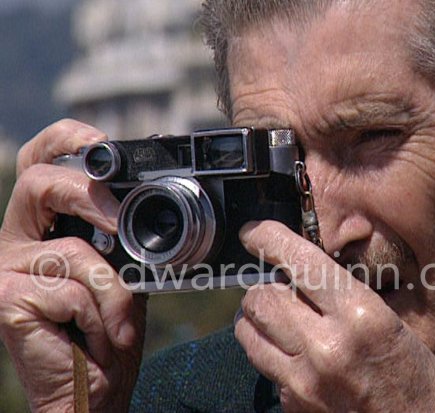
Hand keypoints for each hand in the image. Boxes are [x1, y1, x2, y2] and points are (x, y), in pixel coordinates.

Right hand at [0, 119, 146, 411]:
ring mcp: (6, 269)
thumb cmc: (105, 331)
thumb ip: (120, 238)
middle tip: (119, 224)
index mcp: (43, 226)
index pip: (41, 163)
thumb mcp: (121, 273)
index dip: (66, 140)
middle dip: (90, 197)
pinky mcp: (7, 299)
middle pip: (40, 182)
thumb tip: (144, 205)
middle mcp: (16, 239)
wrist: (94, 388)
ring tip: (114, 325)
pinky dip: (100, 317)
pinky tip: (93, 338)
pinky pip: (72, 291)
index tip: (102, 142)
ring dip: (113, 293)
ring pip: (74, 250)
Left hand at [235, 220, 434, 411]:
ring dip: (256, 317)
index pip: (300, 262)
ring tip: (276, 317)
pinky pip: (263, 365)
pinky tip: (293, 354)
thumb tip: (298, 274)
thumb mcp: (390, 323)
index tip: (253, 233)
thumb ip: (341, 297)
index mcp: (361, 316)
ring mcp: (305, 380)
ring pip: (248, 330)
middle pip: (261, 297)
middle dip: (264, 286)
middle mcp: (326, 347)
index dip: (269, 239)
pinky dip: (269, 352)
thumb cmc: (420, 380)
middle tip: (279, 287)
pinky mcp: (294, 405)